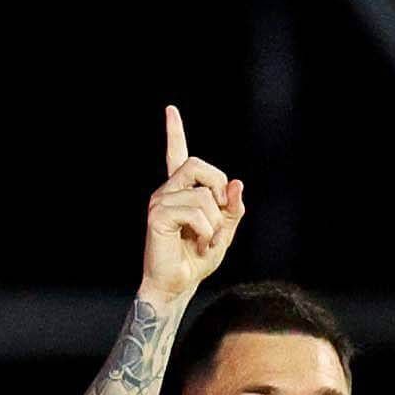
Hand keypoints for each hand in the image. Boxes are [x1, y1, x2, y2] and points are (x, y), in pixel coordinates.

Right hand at [143, 106, 245, 303]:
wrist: (179, 285)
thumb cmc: (197, 259)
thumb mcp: (224, 231)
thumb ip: (232, 208)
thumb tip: (237, 184)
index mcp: (182, 191)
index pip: (177, 154)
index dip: (174, 131)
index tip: (170, 110)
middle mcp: (168, 190)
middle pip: (198, 165)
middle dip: (219, 189)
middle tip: (221, 215)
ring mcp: (160, 201)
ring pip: (203, 195)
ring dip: (215, 223)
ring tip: (205, 241)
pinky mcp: (157, 215)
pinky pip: (195, 212)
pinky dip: (206, 231)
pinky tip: (198, 244)